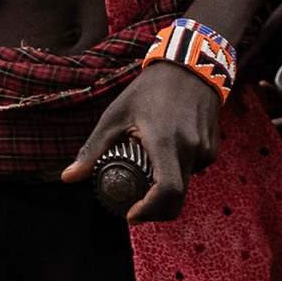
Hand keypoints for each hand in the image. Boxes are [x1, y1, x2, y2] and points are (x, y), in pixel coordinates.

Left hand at [68, 65, 225, 222]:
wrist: (190, 65)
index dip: (150, 210)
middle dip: (156, 209)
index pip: (167, 190)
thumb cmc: (148, 89)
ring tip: (151, 163)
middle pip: (177, 198)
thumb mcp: (116, 115)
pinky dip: (180, 170)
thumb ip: (93, 149)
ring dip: (167, 185)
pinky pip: (194, 169)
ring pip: (186, 184)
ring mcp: (205, 148)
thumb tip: (68, 178)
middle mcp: (189, 148)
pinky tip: (169, 149)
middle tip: (136, 209)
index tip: (131, 215)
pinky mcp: (213, 147)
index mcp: (165, 141)